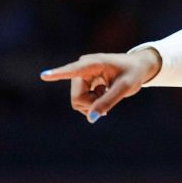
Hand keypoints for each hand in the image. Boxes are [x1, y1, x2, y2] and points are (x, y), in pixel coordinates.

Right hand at [40, 49, 161, 122]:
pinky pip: (80, 101)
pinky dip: (93, 103)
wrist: (137, 67)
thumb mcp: (125, 88)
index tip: (43, 75)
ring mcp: (80, 75)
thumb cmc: (133, 73)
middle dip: (92, 104)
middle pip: (77, 98)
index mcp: (93, 63)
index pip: (73, 70)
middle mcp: (82, 67)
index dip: (58, 74)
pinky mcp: (80, 82)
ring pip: (77, 102)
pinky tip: (103, 93)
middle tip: (108, 98)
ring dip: (93, 104)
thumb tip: (91, 119)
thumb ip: (108, 102)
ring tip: (106, 93)